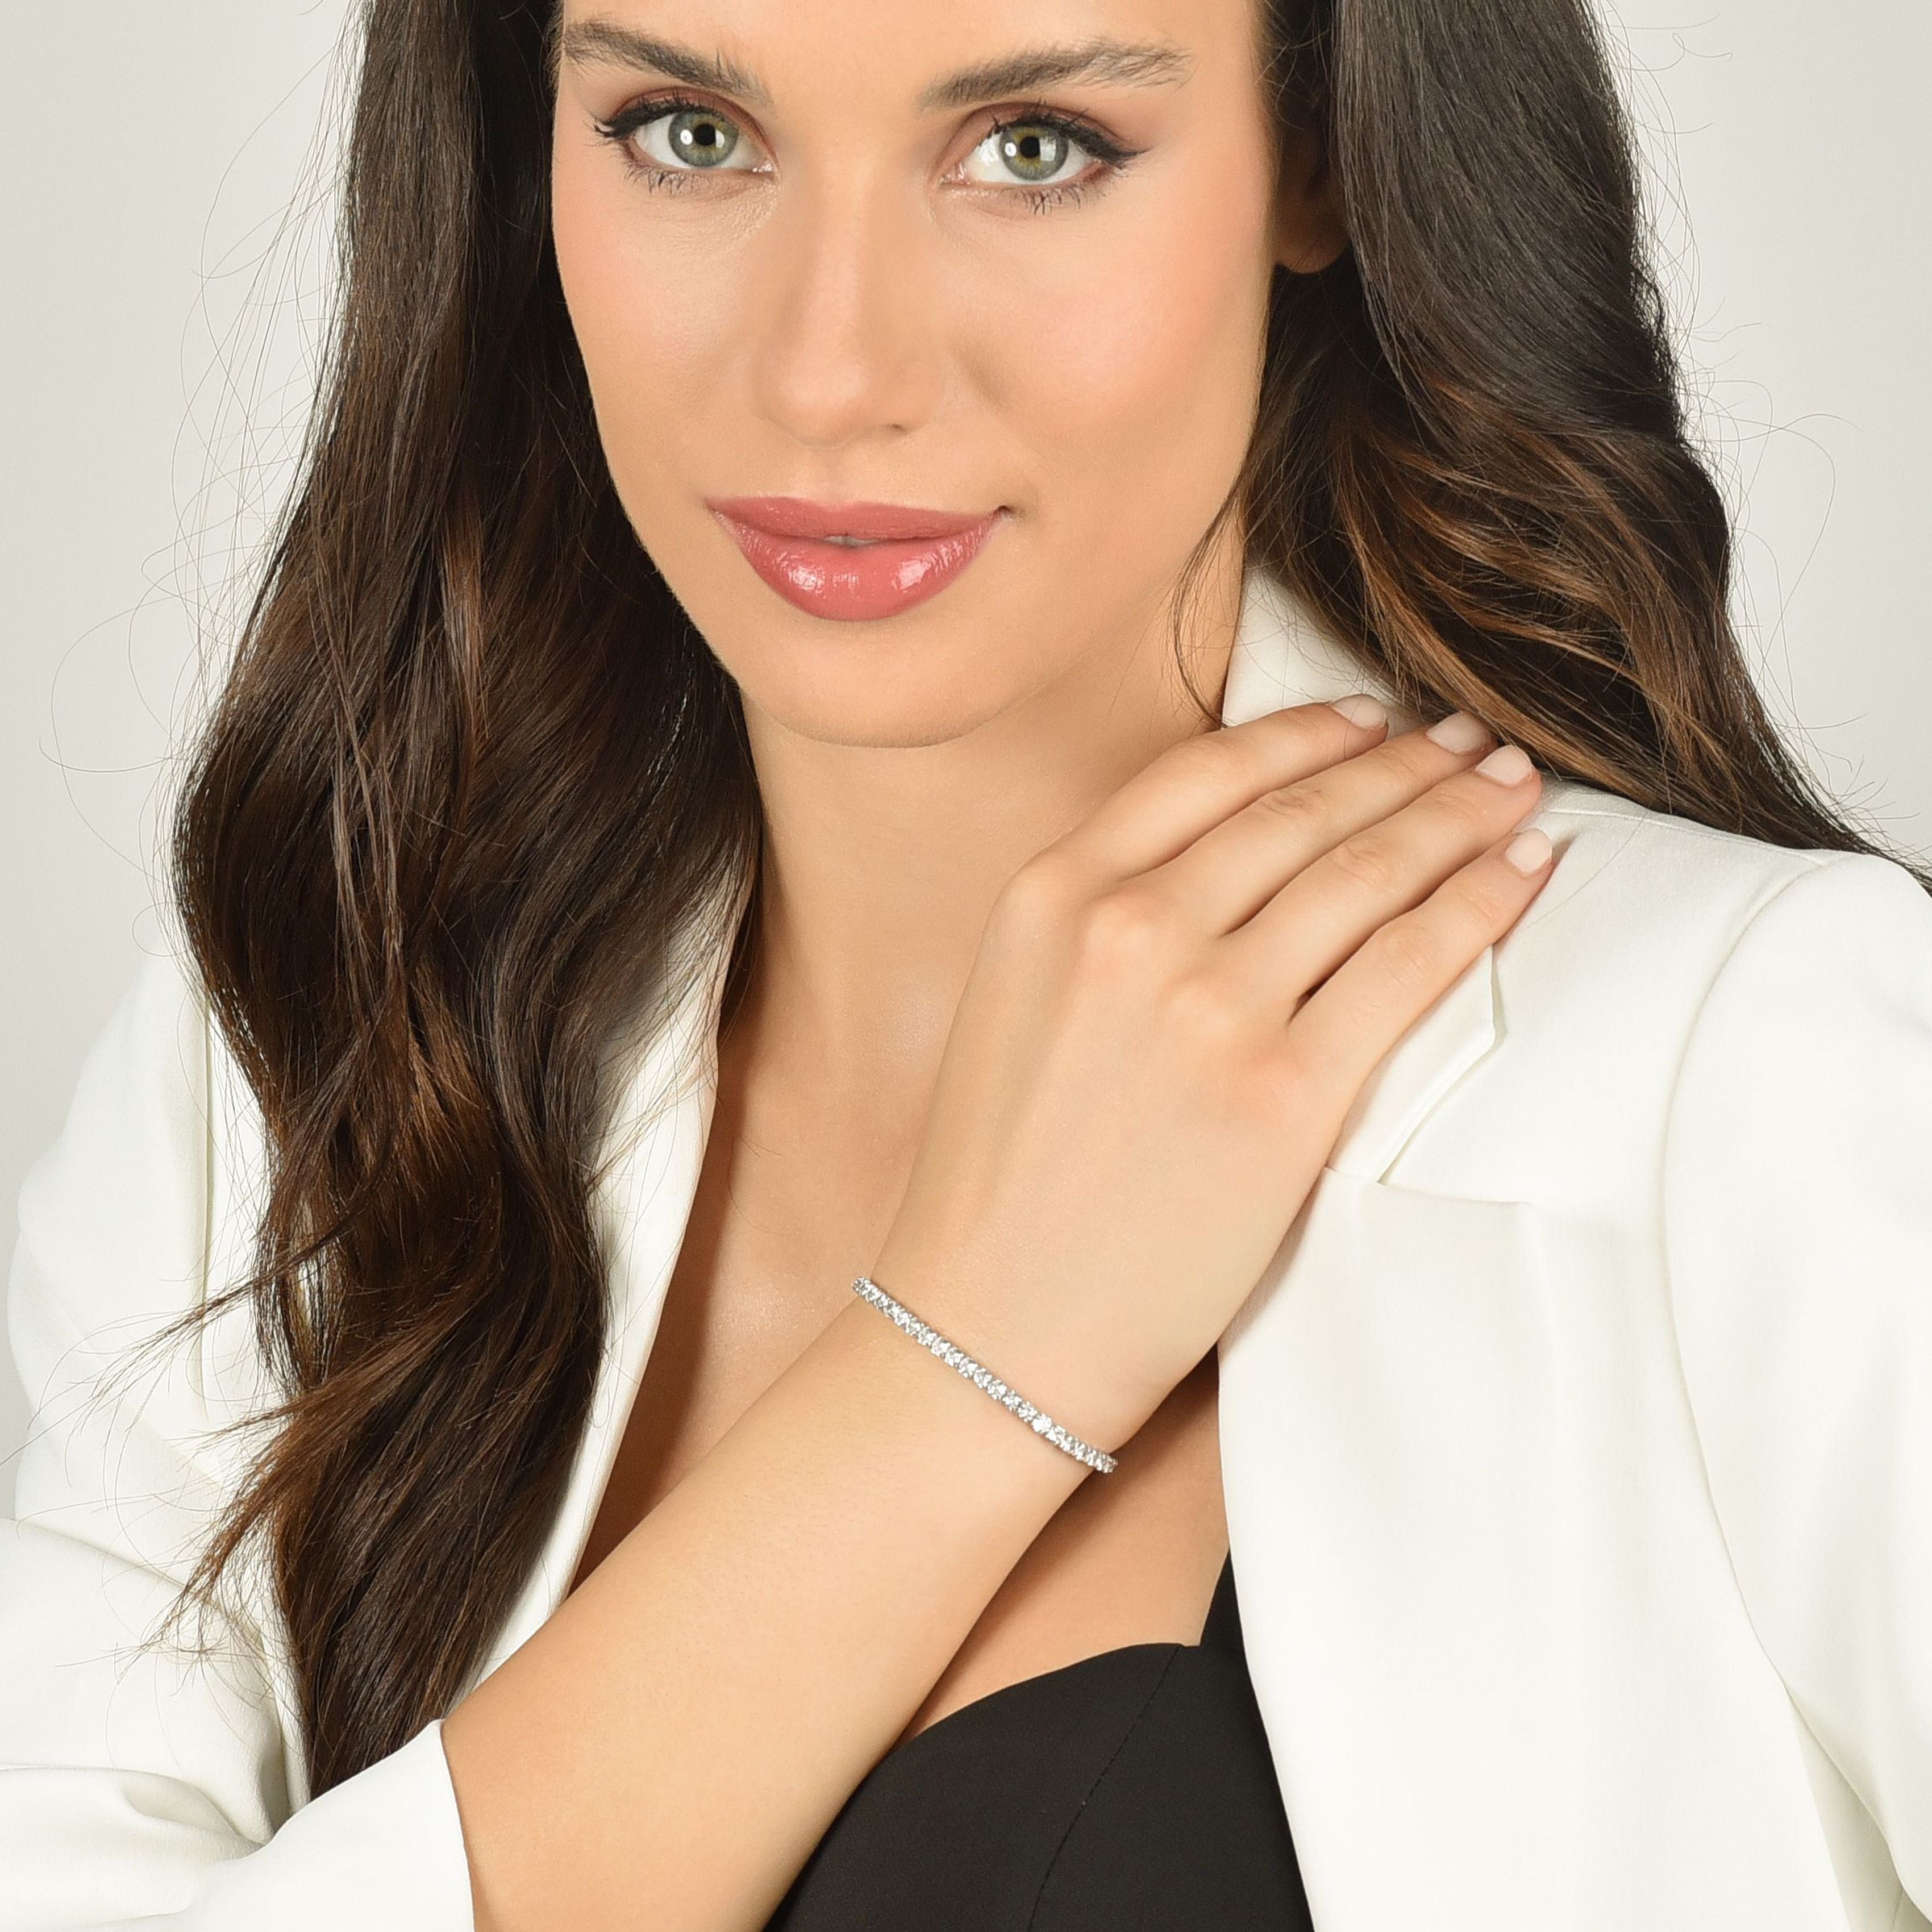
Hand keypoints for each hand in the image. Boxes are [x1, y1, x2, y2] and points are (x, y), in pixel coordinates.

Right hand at [869, 699, 1550, 1455]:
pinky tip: (1524, 875)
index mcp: (1051, 894)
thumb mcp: (1016, 998)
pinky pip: (1409, 965)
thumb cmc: (999, 1180)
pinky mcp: (1283, 1096)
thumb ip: (1101, 913)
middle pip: (1302, 811)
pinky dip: (1481, 905)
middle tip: (1474, 742)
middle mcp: (1128, 928)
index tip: (1372, 720)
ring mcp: (1209, 1008)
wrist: (988, 1327)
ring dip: (1457, 816)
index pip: (1209, 773)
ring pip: (1367, 871)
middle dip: (1407, 764)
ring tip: (1510, 791)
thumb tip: (1233, 856)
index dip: (1310, 735)